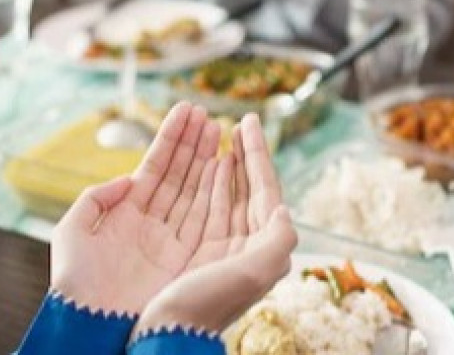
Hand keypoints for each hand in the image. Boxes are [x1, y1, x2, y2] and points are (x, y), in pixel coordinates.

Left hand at [49, 102, 222, 313]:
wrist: (89, 322)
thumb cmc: (74, 280)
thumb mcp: (72, 229)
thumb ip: (96, 197)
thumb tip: (127, 179)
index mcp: (125, 212)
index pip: (155, 166)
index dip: (170, 138)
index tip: (186, 110)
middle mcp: (151, 222)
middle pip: (178, 174)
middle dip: (194, 143)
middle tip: (208, 114)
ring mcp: (169, 238)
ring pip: (193, 189)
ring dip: (206, 158)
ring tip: (218, 128)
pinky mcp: (183, 256)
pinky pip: (201, 215)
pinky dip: (212, 189)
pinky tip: (221, 163)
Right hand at [132, 114, 297, 338]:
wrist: (168, 336)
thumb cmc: (207, 305)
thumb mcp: (252, 274)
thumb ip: (277, 240)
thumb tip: (285, 210)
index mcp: (262, 248)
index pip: (265, 188)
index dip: (258, 153)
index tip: (249, 121)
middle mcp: (247, 246)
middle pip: (250, 188)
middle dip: (246, 154)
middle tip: (240, 122)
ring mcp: (224, 247)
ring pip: (231, 194)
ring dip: (229, 164)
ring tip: (224, 136)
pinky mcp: (201, 252)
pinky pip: (211, 208)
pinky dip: (212, 184)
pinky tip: (210, 167)